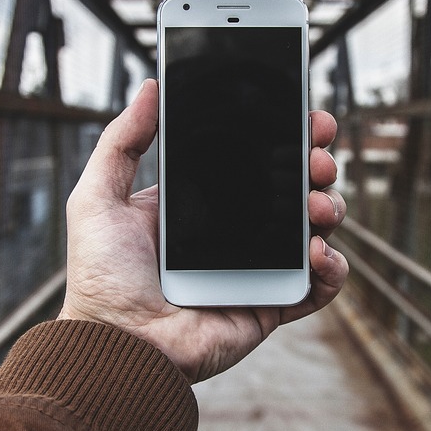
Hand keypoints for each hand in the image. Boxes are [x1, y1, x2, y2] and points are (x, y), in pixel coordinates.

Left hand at [58, 78, 347, 381]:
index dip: (285, 137)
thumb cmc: (100, 276)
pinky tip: (319, 252)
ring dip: (329, 208)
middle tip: (317, 156)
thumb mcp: (97, 196)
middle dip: (315, 165)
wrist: (116, 344)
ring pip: (314, 230)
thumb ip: (123, 140)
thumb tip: (151, 86)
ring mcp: (256, 269)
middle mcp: (234, 232)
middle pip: (293, 187)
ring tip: (317, 205)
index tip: (307, 117)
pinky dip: (333, 268)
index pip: (253, 159)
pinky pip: (318, 286)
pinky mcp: (271, 306)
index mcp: (201, 203)